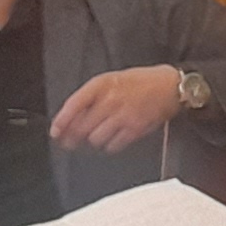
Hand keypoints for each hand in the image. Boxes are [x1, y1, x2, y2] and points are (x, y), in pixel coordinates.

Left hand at [52, 65, 183, 151]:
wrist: (170, 86)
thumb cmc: (141, 82)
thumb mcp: (113, 80)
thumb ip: (92, 96)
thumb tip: (72, 117)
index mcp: (102, 84)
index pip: (74, 104)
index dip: (62, 121)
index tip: (55, 132)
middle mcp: (111, 100)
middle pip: (82, 126)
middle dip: (73, 136)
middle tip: (71, 141)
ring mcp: (123, 116)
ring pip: (95, 138)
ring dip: (93, 140)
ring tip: (99, 135)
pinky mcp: (134, 129)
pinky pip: (113, 145)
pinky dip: (109, 145)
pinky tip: (112, 139)